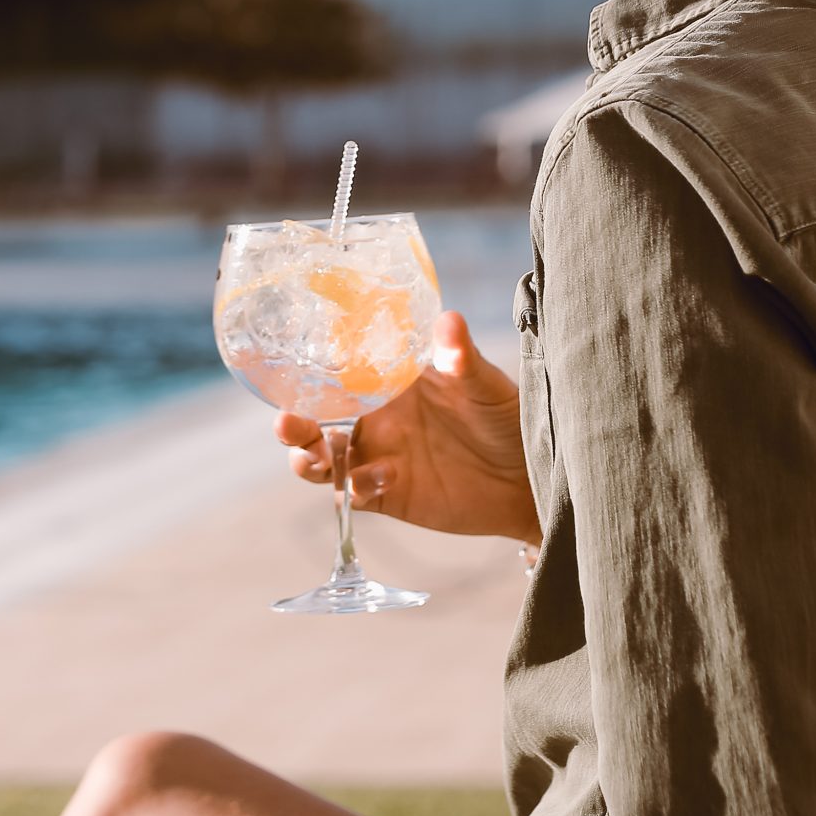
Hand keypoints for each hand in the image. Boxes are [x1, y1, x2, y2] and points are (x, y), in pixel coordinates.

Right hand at [274, 311, 538, 545]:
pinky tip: (379, 477)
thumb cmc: (506, 418)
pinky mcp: (389, 496)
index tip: (289, 364)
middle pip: (315, 422)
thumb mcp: (483, 383)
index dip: (307, 373)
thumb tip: (449, 319)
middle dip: (293, 425)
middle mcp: (374, 420)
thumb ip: (461, 357)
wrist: (529, 477)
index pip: (335, 375)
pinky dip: (356, 488)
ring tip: (312, 457)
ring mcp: (378, 458)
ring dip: (308, 460)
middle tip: (286, 421)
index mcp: (387, 385)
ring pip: (324, 462)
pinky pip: (356, 495)